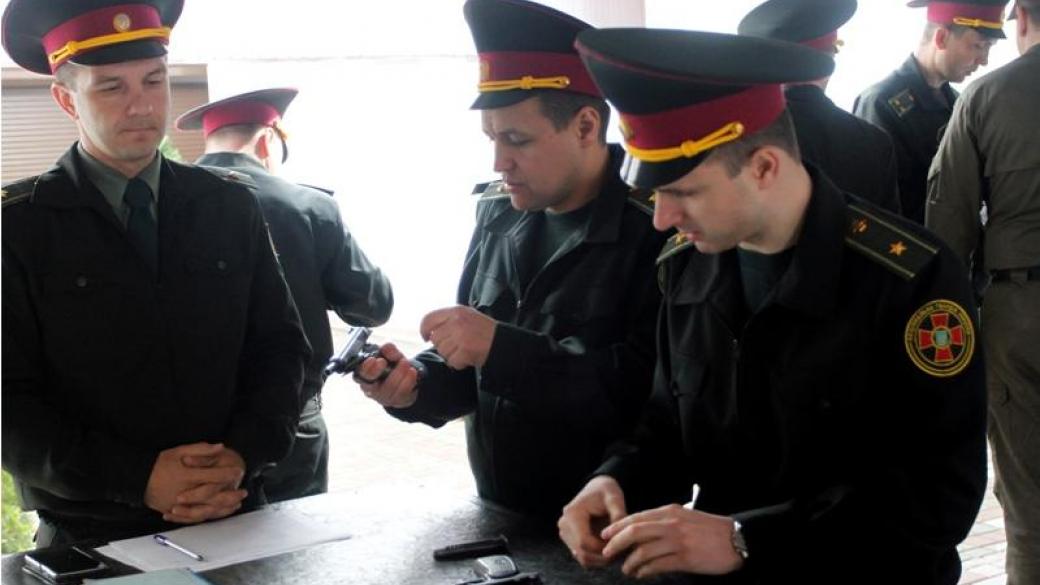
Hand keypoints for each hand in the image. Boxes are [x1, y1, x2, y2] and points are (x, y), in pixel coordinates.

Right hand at [144, 443, 245, 523]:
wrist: (138, 479)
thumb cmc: (160, 463)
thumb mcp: (179, 451)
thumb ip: (201, 449)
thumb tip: (220, 446)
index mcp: (187, 475)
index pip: (214, 476)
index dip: (229, 474)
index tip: (239, 471)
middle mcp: (185, 492)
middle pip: (213, 497)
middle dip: (231, 495)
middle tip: (244, 491)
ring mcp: (180, 505)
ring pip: (207, 510)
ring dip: (224, 508)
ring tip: (237, 504)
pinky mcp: (176, 513)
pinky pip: (195, 518)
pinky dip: (210, 516)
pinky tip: (219, 512)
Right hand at [356, 342, 419, 407]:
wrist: (404, 380)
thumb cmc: (391, 367)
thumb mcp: (390, 355)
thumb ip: (388, 350)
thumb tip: (387, 348)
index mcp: (363, 375)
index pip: (360, 374)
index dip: (367, 368)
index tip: (376, 360)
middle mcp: (370, 389)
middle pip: (371, 385)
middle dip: (379, 373)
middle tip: (385, 361)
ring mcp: (382, 397)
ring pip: (389, 387)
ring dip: (399, 373)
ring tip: (406, 362)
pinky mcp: (395, 402)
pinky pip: (402, 392)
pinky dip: (408, 380)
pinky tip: (412, 371)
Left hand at [420, 306, 496, 368]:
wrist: (502, 342)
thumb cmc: (484, 330)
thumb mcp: (467, 316)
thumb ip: (448, 319)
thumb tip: (430, 331)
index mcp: (455, 311)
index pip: (429, 319)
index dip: (424, 330)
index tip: (425, 337)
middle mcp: (456, 321)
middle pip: (435, 339)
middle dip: (443, 346)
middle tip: (457, 346)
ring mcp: (461, 336)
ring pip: (442, 351)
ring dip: (451, 355)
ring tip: (464, 350)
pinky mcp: (465, 350)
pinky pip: (451, 361)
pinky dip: (458, 363)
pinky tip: (467, 357)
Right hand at [558, 476, 627, 568]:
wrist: (597, 487)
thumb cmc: (606, 491)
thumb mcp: (614, 498)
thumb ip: (618, 514)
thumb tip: (619, 535)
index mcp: (572, 514)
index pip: (584, 542)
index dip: (602, 549)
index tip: (619, 547)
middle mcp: (564, 524)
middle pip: (582, 552)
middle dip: (602, 557)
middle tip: (621, 553)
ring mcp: (565, 533)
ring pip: (581, 557)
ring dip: (599, 560)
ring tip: (616, 551)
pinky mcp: (569, 539)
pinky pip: (582, 556)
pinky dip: (596, 558)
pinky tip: (609, 550)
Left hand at [600, 504, 743, 577]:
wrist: (736, 538)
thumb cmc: (709, 528)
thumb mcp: (685, 516)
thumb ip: (664, 521)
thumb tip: (639, 530)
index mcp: (669, 512)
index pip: (636, 517)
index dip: (617, 527)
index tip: (605, 536)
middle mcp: (671, 524)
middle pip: (634, 532)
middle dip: (615, 544)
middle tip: (607, 553)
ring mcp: (678, 542)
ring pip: (643, 551)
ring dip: (630, 562)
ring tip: (626, 569)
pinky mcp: (685, 559)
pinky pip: (658, 565)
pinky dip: (645, 571)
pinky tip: (641, 574)